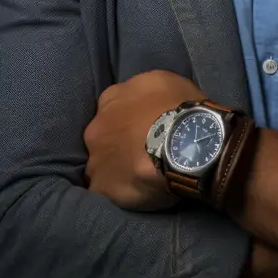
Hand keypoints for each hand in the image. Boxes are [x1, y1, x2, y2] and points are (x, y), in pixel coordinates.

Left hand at [83, 70, 204, 209]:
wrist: (181, 143)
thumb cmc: (179, 108)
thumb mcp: (168, 83)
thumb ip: (150, 92)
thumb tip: (151, 101)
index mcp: (112, 98)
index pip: (112, 107)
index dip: (128, 118)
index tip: (142, 127)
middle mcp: (96, 127)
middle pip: (103, 137)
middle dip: (116, 144)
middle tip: (140, 152)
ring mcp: (95, 159)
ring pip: (101, 165)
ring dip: (116, 169)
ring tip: (140, 176)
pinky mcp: (101, 187)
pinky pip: (106, 192)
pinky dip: (118, 193)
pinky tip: (135, 194)